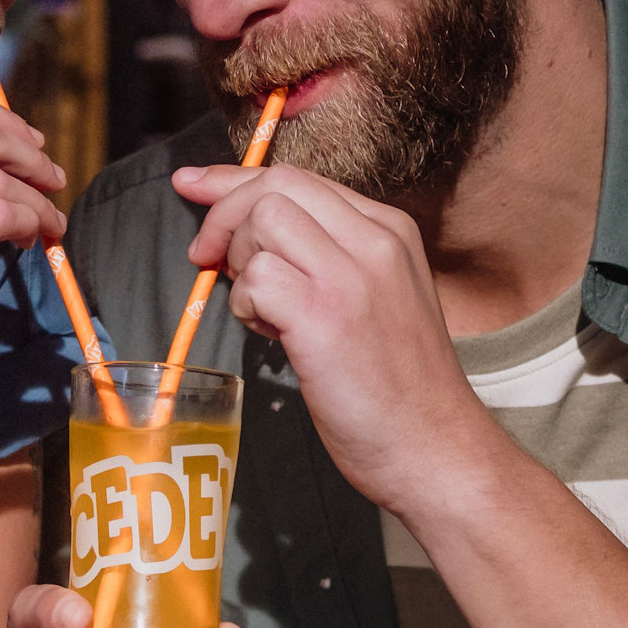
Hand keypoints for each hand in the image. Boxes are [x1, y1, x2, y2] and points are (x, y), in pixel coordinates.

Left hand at [171, 162, 488, 513]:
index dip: (234, 181)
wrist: (434, 448)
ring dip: (240, 263)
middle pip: (275, 187)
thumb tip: (246, 234)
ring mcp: (352, 277)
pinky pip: (257, 278)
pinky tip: (269, 334)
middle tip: (208, 260)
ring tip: (262, 311)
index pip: (298, 179)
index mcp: (390, 230)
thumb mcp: (379, 297)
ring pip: (263, 222)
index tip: (194, 186)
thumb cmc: (397, 386)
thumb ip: (326, 257)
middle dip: (224, 216)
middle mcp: (375, 241)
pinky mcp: (326, 318)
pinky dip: (246, 303)